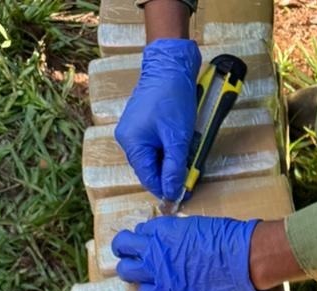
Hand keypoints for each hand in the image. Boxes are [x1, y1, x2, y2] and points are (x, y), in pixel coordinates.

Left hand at [112, 216, 261, 290]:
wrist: (241, 260)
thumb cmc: (226, 238)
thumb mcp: (196, 225)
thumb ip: (176, 232)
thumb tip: (171, 237)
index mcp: (162, 229)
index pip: (137, 232)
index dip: (142, 237)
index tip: (148, 242)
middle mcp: (154, 251)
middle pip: (123, 249)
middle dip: (126, 251)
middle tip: (134, 257)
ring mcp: (160, 274)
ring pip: (128, 273)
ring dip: (133, 272)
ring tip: (143, 274)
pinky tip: (159, 290)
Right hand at [114, 39, 200, 201]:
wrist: (170, 67)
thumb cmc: (173, 99)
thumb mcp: (177, 139)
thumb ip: (174, 168)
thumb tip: (172, 192)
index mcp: (132, 144)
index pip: (148, 178)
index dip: (165, 189)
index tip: (182, 197)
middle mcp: (127, 139)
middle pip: (149, 169)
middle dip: (168, 174)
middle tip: (189, 176)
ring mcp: (132, 130)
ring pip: (152, 158)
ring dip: (169, 162)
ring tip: (186, 157)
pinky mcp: (140, 124)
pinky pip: (153, 145)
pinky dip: (166, 149)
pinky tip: (179, 145)